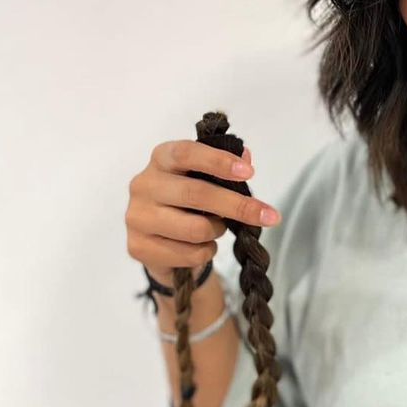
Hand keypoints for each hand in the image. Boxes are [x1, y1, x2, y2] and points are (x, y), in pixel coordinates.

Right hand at [125, 139, 281, 287]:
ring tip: (216, 228)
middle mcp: (143, 184)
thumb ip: (226, 167)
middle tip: (269, 216)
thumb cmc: (188, 202)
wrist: (160, 241)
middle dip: (238, 206)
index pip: (187, 153)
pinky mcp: (138, 246)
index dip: (218, 162)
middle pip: (196, 193)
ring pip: (196, 228)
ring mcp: (137, 217)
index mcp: (161, 159)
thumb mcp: (206, 179)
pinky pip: (190, 253)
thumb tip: (246, 156)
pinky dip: (206, 251)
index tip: (249, 173)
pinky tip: (201, 246)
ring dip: (217, 231)